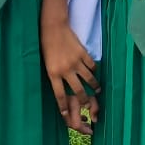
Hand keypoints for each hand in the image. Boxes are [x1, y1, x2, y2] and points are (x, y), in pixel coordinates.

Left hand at [42, 17, 98, 134]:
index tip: (67, 117)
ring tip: (98, 91)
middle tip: (88, 106)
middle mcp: (65, 70)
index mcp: (53, 73)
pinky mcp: (83, 54)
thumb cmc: (46, 46)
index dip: (64, 108)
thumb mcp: (47, 64)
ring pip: (89, 79)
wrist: (53, 27)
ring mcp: (76, 62)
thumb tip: (64, 89)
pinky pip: (91, 66)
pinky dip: (94, 72)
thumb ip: (55, 76)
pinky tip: (95, 75)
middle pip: (78, 91)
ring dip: (94, 87)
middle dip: (84, 101)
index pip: (60, 95)